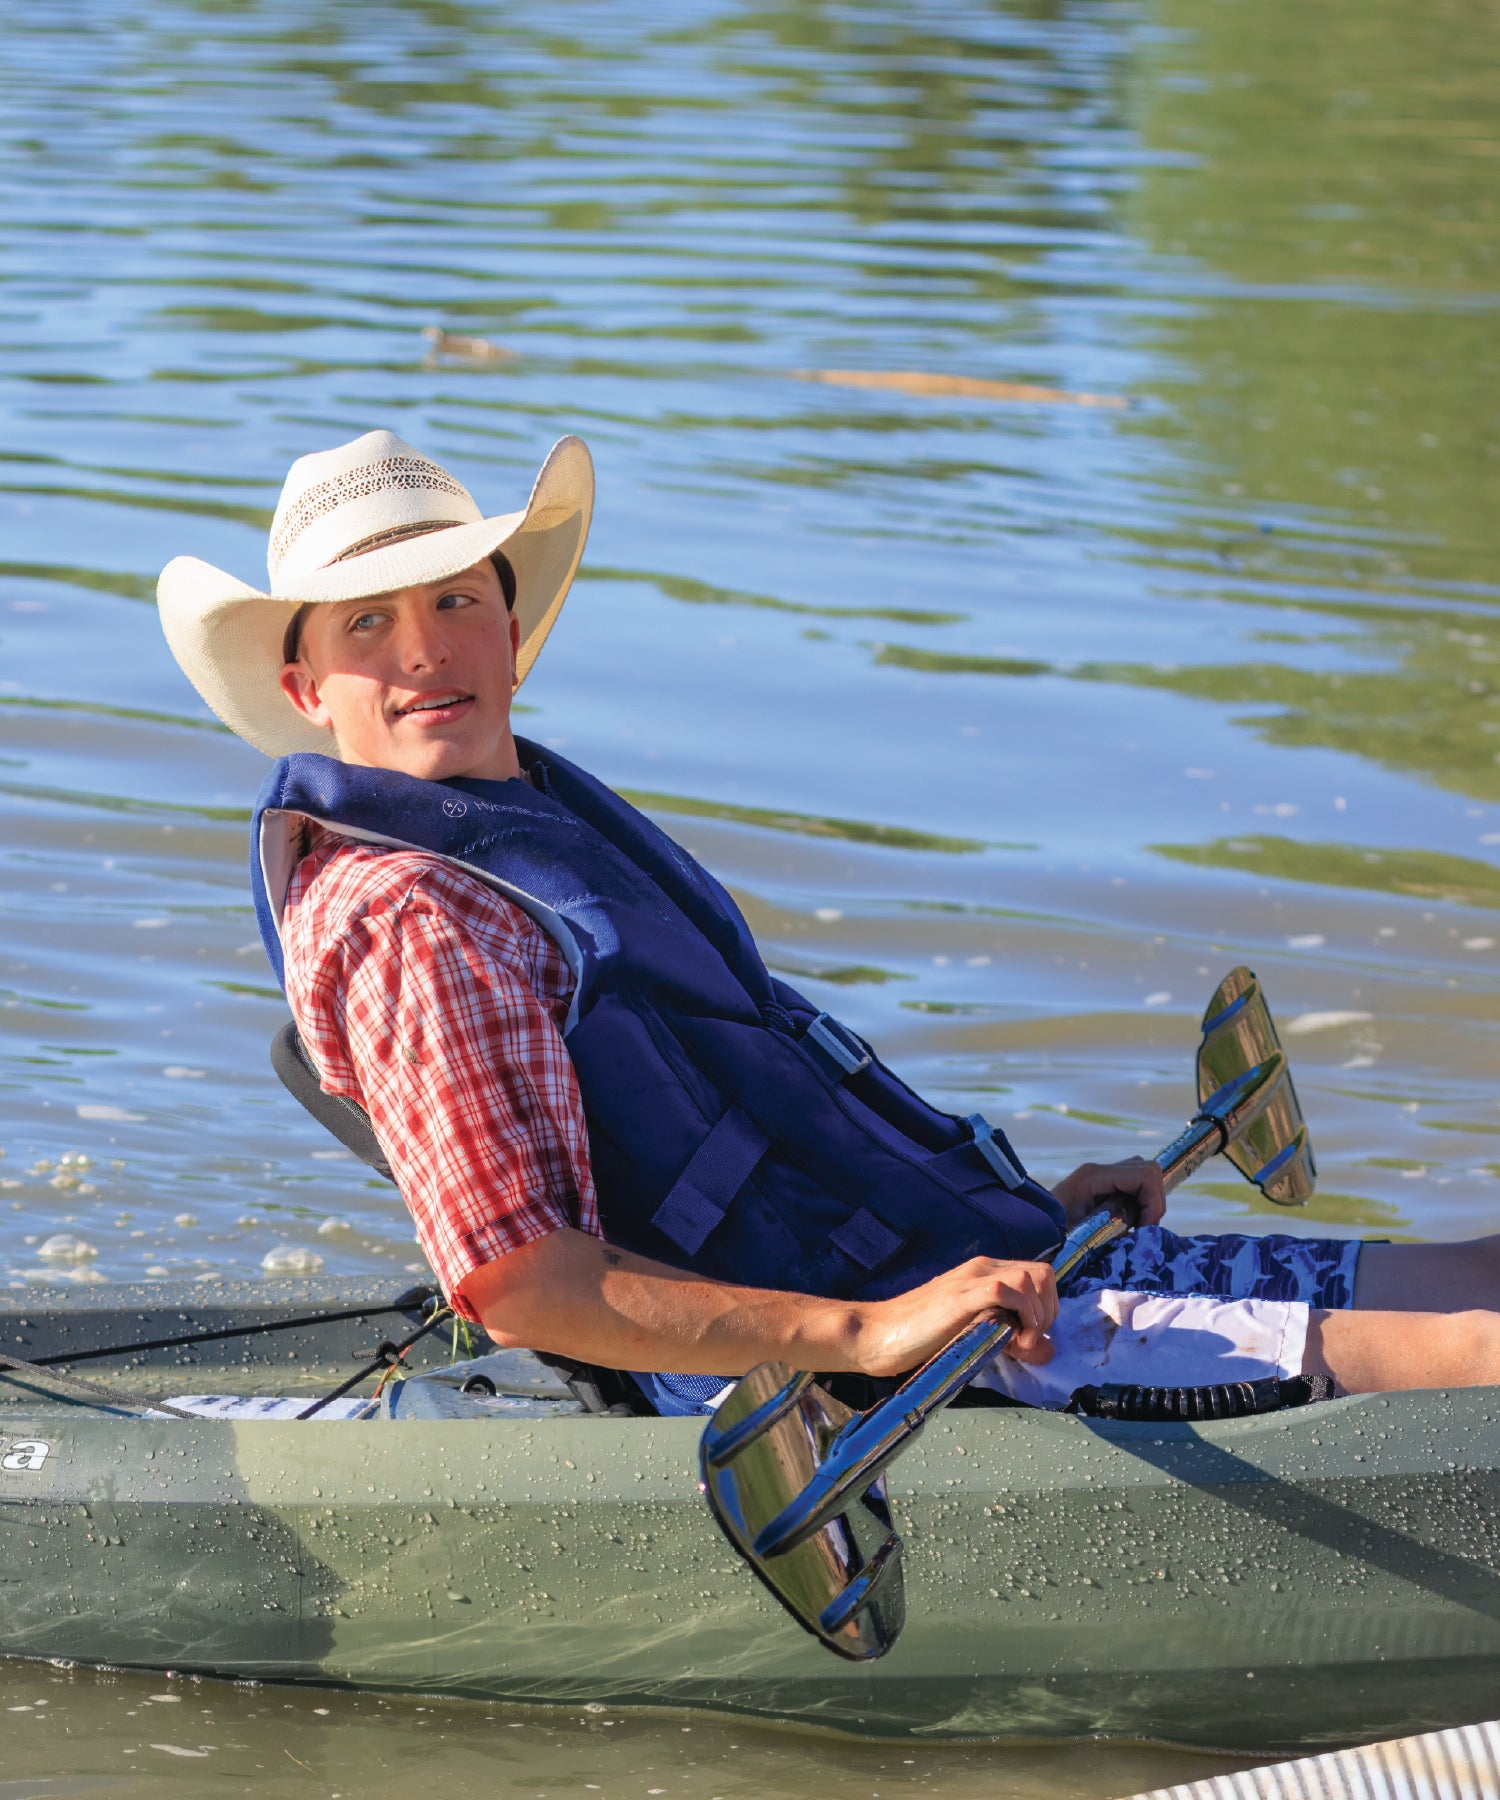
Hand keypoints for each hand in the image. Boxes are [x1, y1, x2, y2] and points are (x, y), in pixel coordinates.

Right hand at [853, 1257, 1057, 1379]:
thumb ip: (1009, 1336)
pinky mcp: (963, 1295)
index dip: (1045, 1308)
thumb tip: (1049, 1349)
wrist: (879, 1334)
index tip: (1031, 1338)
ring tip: (1020, 1343)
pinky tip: (1012, 1339)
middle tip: (1028, 1341)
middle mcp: (982, 1268)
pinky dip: (1024, 1315)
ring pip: (1032, 1278)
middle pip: (1043, 1273)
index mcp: (983, 1273)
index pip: (1037, 1276)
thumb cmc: (919, 1337)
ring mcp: (972, 1278)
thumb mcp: (974, 1333)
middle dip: (1048, 1311)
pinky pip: (1011, 1290)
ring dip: (1037, 1315)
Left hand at [1052, 1157, 1164, 1229]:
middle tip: (1142, 1231)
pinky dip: (1139, 1206)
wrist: (1025, 1234)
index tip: (1144, 1231)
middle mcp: (1098, 1171)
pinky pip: (1134, 1187)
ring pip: (1144, 1178)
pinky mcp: (1101, 1186)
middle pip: (1148, 1171)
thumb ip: (1111, 1226)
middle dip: (1154, 1202)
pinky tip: (1125, 1226)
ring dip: (1148, 1204)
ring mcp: (1100, 1176)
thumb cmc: (1046, 1238)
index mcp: (1092, 1177)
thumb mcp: (1080, 1235)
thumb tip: (1143, 1225)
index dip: (1154, 1203)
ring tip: (1133, 1230)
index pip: (1145, 1175)